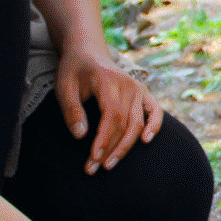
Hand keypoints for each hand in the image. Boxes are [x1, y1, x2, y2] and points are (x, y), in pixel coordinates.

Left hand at [56, 47, 163, 174]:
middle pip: (125, 123)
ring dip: (126, 146)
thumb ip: (72, 110)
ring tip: (110, 164)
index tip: (93, 158)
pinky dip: (154, 126)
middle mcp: (128, 84)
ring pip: (138, 123)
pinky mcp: (143, 93)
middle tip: (95, 168)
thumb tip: (80, 136)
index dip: (104, 139)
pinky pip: (155, 111)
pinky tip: (146, 141)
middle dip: (111, 149)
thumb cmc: (74, 71)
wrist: (88, 52)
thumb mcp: (64, 87)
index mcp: (108, 81)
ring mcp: (138, 88)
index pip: (111, 116)